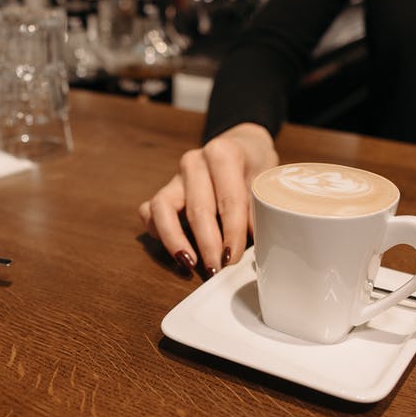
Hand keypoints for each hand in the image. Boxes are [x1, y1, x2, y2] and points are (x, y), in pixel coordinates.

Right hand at [138, 123, 278, 276]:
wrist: (242, 147)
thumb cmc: (255, 166)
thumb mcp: (266, 181)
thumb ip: (260, 210)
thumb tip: (262, 246)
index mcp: (223, 154)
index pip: (229, 199)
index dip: (231, 233)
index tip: (233, 258)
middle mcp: (194, 162)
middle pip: (197, 208)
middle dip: (207, 244)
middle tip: (216, 269)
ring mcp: (176, 176)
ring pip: (162, 208)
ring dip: (175, 240)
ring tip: (189, 263)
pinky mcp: (165, 190)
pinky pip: (149, 211)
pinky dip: (158, 232)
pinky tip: (176, 249)